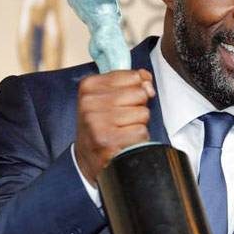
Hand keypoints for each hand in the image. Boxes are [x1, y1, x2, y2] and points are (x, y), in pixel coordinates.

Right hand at [75, 69, 154, 185]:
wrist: (87, 157)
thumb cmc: (101, 124)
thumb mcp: (109, 96)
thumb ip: (131, 82)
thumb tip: (147, 79)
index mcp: (89, 86)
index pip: (134, 76)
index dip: (135, 90)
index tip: (123, 102)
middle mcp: (90, 103)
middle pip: (140, 94)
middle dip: (138, 107)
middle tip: (122, 119)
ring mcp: (97, 122)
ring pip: (143, 113)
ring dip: (138, 124)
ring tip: (122, 130)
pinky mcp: (108, 141)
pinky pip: (141, 132)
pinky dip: (138, 139)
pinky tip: (124, 141)